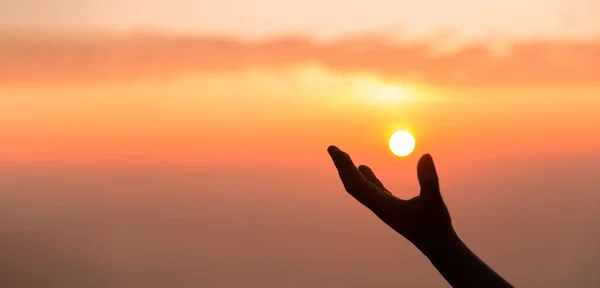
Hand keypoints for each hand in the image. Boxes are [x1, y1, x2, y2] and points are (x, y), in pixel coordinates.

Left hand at [327, 145, 457, 254]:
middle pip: (353, 185)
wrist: (439, 247)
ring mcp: (384, 207)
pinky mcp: (391, 207)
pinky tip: (363, 168)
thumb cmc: (436, 226)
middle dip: (342, 167)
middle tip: (332, 149)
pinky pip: (373, 189)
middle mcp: (378, 206)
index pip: (356, 183)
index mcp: (382, 205)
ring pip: (361, 187)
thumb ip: (429, 179)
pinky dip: (366, 178)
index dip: (345, 166)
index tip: (335, 150)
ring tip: (342, 156)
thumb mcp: (433, 200)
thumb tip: (426, 155)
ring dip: (350, 172)